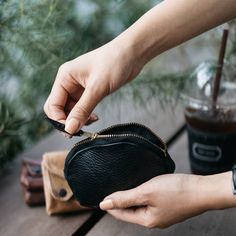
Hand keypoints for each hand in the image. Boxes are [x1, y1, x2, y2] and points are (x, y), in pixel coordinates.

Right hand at [44, 40, 141, 133]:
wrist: (131, 54)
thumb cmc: (114, 64)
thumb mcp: (97, 88)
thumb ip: (82, 109)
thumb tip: (69, 129)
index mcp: (64, 77)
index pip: (52, 105)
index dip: (59, 120)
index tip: (72, 131)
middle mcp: (68, 82)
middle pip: (59, 109)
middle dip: (67, 121)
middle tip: (79, 131)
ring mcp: (78, 87)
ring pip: (71, 110)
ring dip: (78, 119)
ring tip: (92, 121)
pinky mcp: (89, 91)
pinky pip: (81, 108)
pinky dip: (85, 115)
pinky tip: (95, 117)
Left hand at [99, 173, 232, 228]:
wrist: (202, 189)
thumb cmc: (176, 191)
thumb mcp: (146, 192)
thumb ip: (125, 198)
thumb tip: (104, 204)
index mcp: (147, 220)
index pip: (121, 214)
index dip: (110, 205)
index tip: (100, 198)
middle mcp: (154, 220)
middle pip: (130, 211)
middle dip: (119, 202)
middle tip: (110, 190)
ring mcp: (161, 214)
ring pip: (139, 206)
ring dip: (130, 198)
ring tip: (122, 188)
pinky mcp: (168, 206)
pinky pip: (149, 202)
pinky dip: (141, 195)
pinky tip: (140, 188)